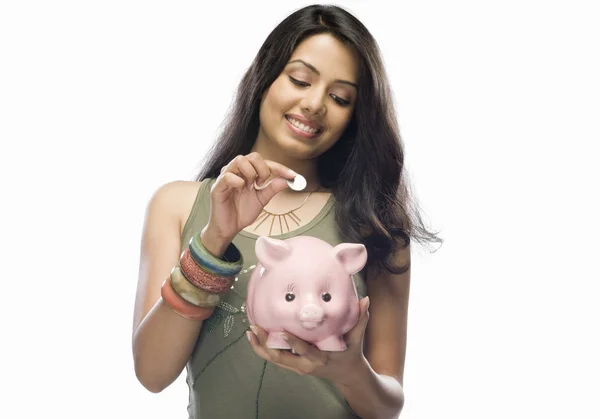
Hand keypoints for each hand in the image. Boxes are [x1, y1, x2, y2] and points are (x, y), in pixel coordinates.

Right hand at [202, 152, 296, 249]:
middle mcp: (237, 172)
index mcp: (247, 173)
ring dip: (250, 172)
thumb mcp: (261, 200)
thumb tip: (286, 181)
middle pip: (252, 156)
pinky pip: (227, 176)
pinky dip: (237, 181)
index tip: (293, 176)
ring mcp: (226, 177)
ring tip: (251, 187)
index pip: (264, 163)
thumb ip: (272, 189)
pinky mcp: (218, 187)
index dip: (280, 168)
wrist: (229, 228)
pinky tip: (241, 189)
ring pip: (239, 160)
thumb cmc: (241, 212)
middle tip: (262, 183)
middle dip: (263, 168)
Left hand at [247, 297, 370, 385]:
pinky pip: (276, 359)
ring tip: (250, 330)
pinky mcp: (294, 366)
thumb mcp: (358, 338)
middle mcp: (306, 365)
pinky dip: (264, 348)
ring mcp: (298, 367)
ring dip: (260, 346)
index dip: (292, 342)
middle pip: (280, 358)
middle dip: (265, 344)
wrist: (348, 375)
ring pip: (274, 359)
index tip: (281, 330)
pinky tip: (255, 336)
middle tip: (253, 327)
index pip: (304, 350)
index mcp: (321, 358)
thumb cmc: (352, 353)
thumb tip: (366, 300)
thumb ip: (361, 319)